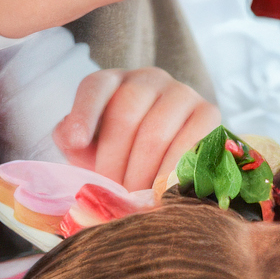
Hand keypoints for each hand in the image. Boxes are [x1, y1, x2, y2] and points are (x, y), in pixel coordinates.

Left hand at [55, 68, 218, 188]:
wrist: (164, 162)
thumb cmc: (119, 154)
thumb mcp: (88, 146)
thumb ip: (71, 138)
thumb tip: (73, 137)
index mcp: (112, 82)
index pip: (96, 88)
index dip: (85, 114)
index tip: (78, 144)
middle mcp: (147, 78)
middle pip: (126, 115)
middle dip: (115, 161)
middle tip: (113, 194)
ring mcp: (181, 92)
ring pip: (157, 132)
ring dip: (143, 173)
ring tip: (136, 200)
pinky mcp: (208, 112)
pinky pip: (191, 141)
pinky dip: (174, 171)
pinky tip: (164, 191)